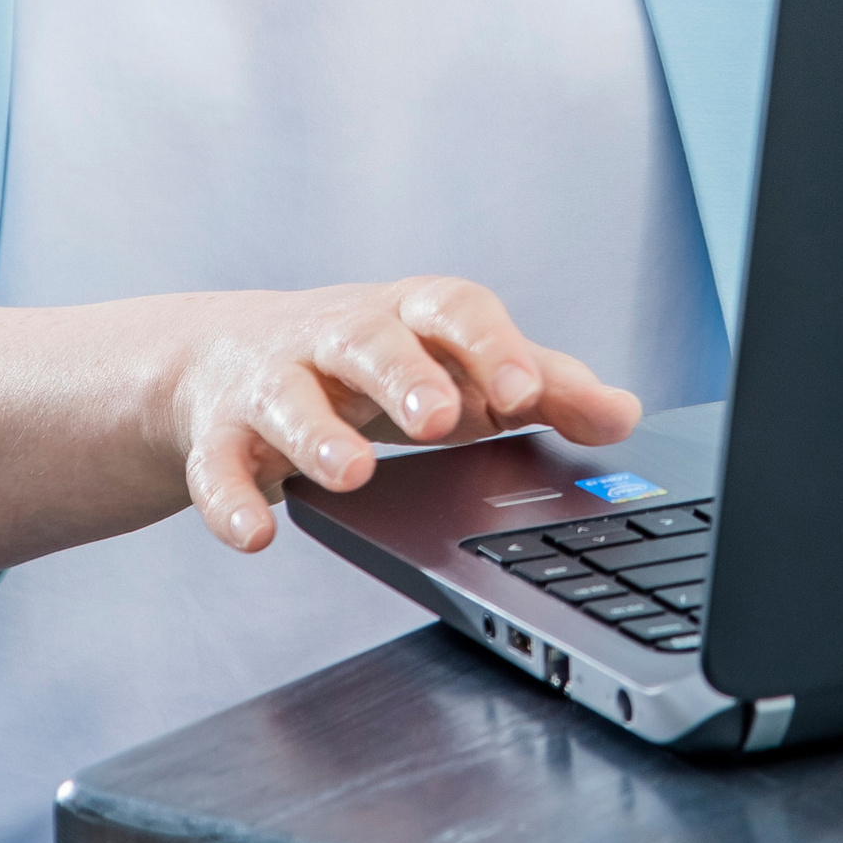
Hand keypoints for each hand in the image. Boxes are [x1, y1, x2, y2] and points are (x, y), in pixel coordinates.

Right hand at [173, 278, 639, 553]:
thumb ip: (540, 388)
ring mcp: (272, 381)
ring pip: (287, 397)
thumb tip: (624, 414)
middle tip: (440, 419)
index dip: (490, 347)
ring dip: (318, 435)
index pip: (453, 309)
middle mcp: (337, 338)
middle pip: (369, 341)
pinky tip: (257, 534)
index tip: (527, 396)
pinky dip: (232, 499)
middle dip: (403, 376)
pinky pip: (218, 463)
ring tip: (353, 474)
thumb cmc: (374, 367)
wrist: (225, 358)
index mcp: (408, 316)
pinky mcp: (219, 433)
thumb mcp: (455, 367)